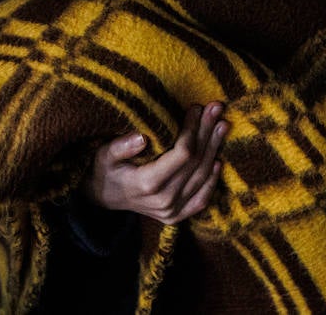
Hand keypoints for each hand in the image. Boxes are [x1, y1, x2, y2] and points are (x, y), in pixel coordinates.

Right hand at [83, 102, 227, 225]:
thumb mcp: (103, 154)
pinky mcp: (176, 216)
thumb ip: (120, 147)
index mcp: (147, 183)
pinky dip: (212, 180)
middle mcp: (163, 200)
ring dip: (214, 149)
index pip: (182, 154)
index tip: (196, 108)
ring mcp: (172, 211)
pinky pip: (201, 199)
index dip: (193, 129)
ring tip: (222, 125)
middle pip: (196, 163)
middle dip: (208, 132)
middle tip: (217, 108)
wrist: (103, 199)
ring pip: (202, 177)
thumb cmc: (104, 170)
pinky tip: (217, 161)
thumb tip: (141, 138)